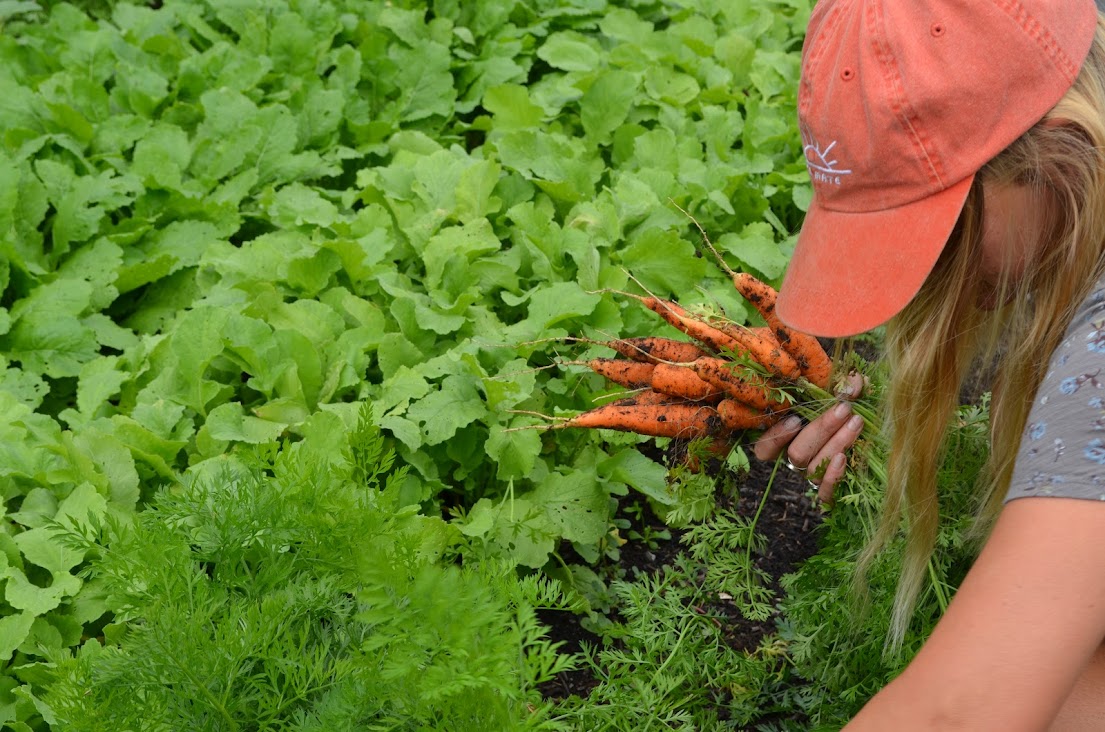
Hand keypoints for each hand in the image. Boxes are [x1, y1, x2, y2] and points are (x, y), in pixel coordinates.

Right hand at [753, 371, 866, 503]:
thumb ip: (843, 386)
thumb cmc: (848, 413)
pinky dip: (832, 478)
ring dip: (835, 443)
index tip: (796, 419)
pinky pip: (825, 494)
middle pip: (796, 453)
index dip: (776, 437)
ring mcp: (813, 478)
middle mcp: (797, 462)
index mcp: (788, 440)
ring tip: (856, 423)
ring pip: (813, 469)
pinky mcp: (831, 493)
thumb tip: (855, 382)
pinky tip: (844, 459)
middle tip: (843, 409)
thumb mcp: (841, 396)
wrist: (873, 441)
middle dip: (821, 429)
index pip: (765, 449)